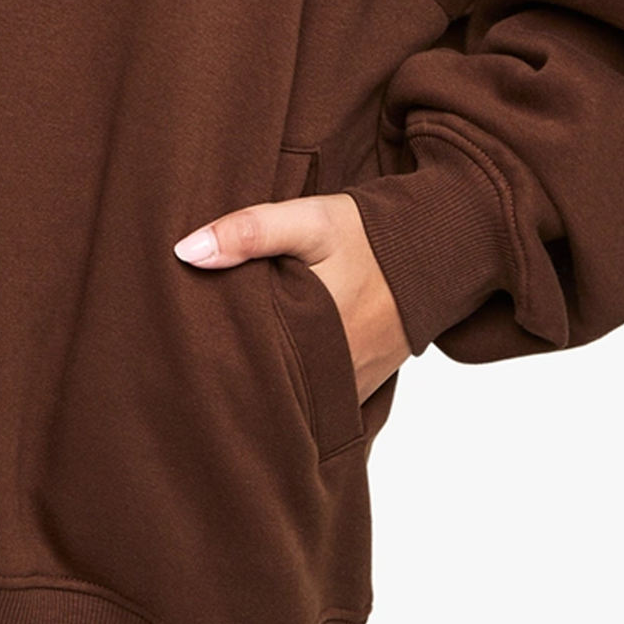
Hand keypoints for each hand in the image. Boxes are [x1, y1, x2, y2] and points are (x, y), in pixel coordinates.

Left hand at [172, 193, 411, 405]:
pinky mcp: (366, 386)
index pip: (244, 361)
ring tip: (231, 375)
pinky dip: (300, 394)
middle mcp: (332, 370)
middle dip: (234, 381)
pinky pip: (323, 402)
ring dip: (269, 391)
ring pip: (296, 400)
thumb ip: (251, 232)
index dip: (210, 358)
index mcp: (310, 332)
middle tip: (195, 369)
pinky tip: (279, 380)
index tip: (182, 350)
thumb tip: (186, 252)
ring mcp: (351, 384)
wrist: (441, 250)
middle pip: (267, 388)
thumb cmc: (371, 234)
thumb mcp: (311, 220)